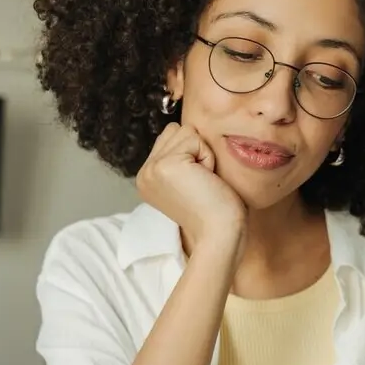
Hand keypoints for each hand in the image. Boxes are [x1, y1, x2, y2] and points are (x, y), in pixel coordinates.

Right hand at [136, 122, 245, 258]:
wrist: (220, 235)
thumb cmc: (217, 211)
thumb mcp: (189, 180)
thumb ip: (180, 157)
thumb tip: (187, 131)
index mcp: (148, 177)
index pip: (170, 136)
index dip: (193, 154)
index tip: (197, 184)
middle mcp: (144, 172)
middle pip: (176, 130)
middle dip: (197, 151)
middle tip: (201, 182)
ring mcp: (151, 168)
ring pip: (185, 131)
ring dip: (203, 154)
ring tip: (203, 181)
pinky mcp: (165, 165)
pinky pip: (195, 139)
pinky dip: (207, 157)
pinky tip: (205, 181)